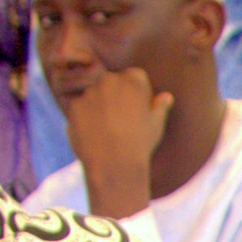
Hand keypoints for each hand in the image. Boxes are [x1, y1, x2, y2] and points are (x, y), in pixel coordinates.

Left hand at [57, 68, 169, 218]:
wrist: (114, 164)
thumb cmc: (140, 144)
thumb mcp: (156, 125)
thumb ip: (160, 107)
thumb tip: (166, 97)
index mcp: (133, 81)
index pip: (135, 76)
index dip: (137, 92)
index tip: (138, 108)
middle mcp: (110, 80)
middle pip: (112, 82)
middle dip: (115, 95)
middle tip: (121, 119)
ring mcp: (90, 92)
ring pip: (95, 94)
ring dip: (99, 105)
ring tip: (106, 130)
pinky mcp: (75, 106)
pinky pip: (80, 108)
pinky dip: (85, 117)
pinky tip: (93, 134)